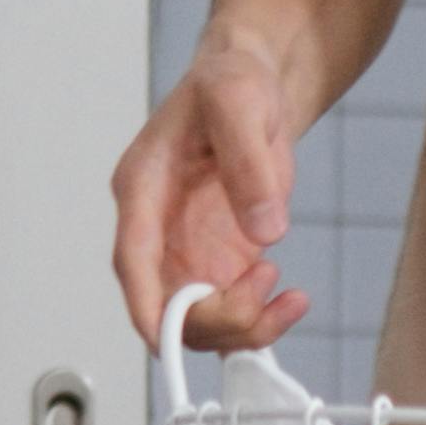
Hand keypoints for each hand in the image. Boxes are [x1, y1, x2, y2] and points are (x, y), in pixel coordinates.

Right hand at [111, 19, 308, 349]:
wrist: (254, 84)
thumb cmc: (232, 82)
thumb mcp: (240, 103)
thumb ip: (249, 164)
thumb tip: (266, 230)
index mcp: (144, 189)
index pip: (133, 260)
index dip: (146, 306)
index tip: (165, 342)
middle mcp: (158, 230)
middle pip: (165, 306)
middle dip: (215, 318)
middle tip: (266, 284)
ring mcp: (188, 251)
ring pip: (197, 322)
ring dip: (242, 328)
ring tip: (289, 296)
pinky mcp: (220, 261)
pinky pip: (231, 312)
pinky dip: (260, 321)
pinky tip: (292, 299)